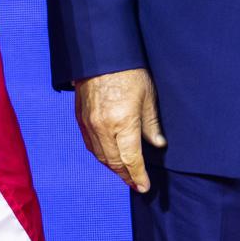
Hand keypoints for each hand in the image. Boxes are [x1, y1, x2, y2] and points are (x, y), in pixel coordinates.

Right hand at [73, 67, 165, 192]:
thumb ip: (151, 125)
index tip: (145, 187)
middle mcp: (103, 127)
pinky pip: (90, 145)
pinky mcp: (80, 119)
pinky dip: (101, 155)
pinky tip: (110, 157)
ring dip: (113, 168)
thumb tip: (158, 144)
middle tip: (136, 184)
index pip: (131, 159)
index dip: (138, 176)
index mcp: (123, 122)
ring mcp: (89, 124)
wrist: (100, 54)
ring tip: (125, 174)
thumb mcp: (148, 97)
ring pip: (100, 156)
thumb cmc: (129, 72)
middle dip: (126, 176)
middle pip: (114, 162)